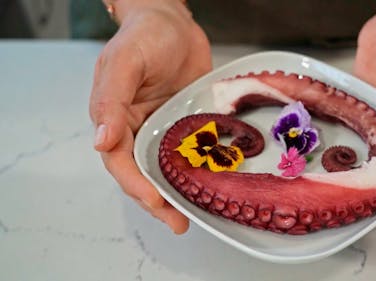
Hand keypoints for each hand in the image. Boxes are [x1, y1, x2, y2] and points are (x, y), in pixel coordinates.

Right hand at [89, 1, 211, 233]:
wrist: (176, 22)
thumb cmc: (146, 35)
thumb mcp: (124, 62)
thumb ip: (110, 99)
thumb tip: (100, 141)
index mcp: (115, 117)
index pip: (119, 160)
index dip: (134, 183)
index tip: (154, 199)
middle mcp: (138, 128)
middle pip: (142, 172)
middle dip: (156, 200)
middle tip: (176, 221)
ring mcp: (163, 128)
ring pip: (166, 168)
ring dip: (176, 193)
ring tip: (192, 215)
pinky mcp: (187, 124)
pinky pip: (190, 152)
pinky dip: (196, 171)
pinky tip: (209, 185)